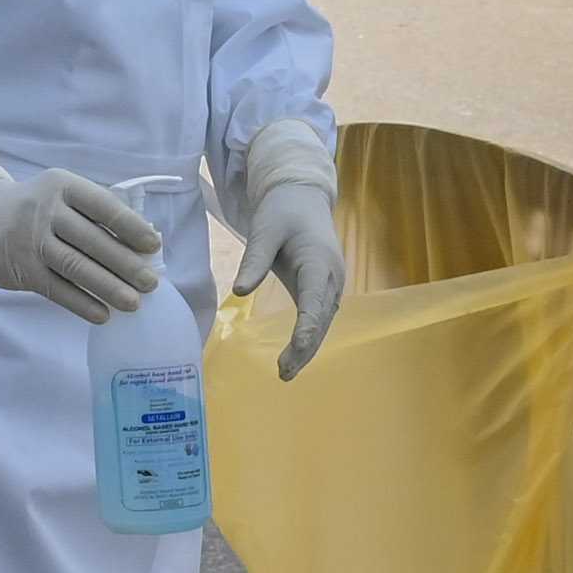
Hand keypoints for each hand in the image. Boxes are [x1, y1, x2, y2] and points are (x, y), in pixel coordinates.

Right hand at [0, 151, 161, 320]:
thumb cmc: (37, 209)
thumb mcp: (63, 197)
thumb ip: (97, 215)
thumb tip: (146, 241)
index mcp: (63, 186)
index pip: (103, 205)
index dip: (131, 226)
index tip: (154, 245)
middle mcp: (45, 210)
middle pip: (92, 240)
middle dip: (126, 264)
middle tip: (151, 283)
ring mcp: (30, 240)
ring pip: (76, 267)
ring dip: (108, 287)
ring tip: (134, 303)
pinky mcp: (20, 269)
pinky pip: (57, 289)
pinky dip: (82, 304)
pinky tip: (103, 315)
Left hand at [229, 155, 347, 379]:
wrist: (303, 198)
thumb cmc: (282, 211)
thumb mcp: (264, 229)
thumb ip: (254, 260)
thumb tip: (241, 291)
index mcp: (318, 261)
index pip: (314, 299)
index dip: (307, 325)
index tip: (298, 347)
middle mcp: (331, 277)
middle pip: (321, 319)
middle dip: (305, 348)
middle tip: (283, 373)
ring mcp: (331, 285)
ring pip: (322, 323)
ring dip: (308, 349)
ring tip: (286, 373)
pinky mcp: (324, 290)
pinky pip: (319, 318)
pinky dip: (309, 339)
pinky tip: (295, 357)